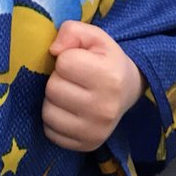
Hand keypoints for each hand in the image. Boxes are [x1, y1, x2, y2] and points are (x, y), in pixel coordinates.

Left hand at [42, 21, 143, 151]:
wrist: (128, 90)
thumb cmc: (106, 60)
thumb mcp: (94, 36)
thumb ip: (72, 30)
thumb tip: (53, 50)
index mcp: (109, 78)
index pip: (64, 63)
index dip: (66, 58)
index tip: (79, 62)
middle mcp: (104, 109)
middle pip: (53, 89)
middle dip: (58, 80)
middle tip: (73, 80)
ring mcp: (96, 131)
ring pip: (48, 112)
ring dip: (53, 101)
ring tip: (70, 95)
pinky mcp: (87, 146)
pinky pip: (51, 132)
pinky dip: (55, 120)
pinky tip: (69, 111)